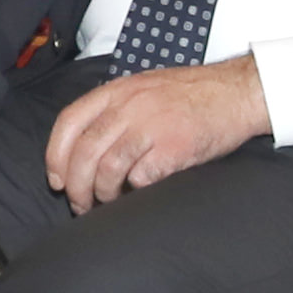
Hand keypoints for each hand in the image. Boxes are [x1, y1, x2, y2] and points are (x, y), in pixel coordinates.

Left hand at [39, 55, 269, 206]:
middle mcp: (128, 106)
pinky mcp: (173, 148)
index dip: (56, 156)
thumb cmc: (191, 94)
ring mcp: (151, 126)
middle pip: (84, 153)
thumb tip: (84, 149)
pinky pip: (140, 178)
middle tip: (80, 204)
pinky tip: (136, 194)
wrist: (236, 93)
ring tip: (106, 203)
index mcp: (116, 91)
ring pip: (107, 169)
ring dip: (102, 194)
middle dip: (76, 186)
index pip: (69, 122)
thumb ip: (113, 110)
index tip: (57, 180)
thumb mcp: (142, 88)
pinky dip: (133, 192)